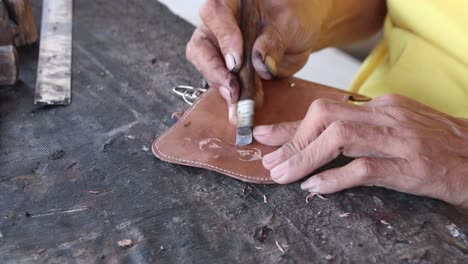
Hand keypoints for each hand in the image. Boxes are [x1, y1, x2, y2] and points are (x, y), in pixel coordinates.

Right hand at [186, 0, 384, 122]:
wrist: (297, 36)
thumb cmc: (292, 19)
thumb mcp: (289, 25)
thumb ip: (273, 41)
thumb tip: (260, 62)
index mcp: (231, 4)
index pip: (215, 14)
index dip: (223, 38)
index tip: (236, 62)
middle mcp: (218, 27)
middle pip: (201, 48)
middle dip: (216, 72)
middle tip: (234, 90)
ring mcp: (219, 51)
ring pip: (209, 71)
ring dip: (225, 89)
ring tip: (244, 104)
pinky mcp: (226, 72)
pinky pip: (222, 86)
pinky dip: (233, 99)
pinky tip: (244, 108)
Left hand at [253, 94, 467, 206]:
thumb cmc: (437, 144)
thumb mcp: (396, 127)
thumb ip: (363, 129)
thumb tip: (322, 140)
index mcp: (381, 107)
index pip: (326, 109)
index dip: (291, 124)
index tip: (265, 135)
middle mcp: (386, 117)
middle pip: (326, 119)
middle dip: (292, 140)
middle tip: (270, 162)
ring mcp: (398, 140)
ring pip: (339, 139)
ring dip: (304, 157)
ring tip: (283, 175)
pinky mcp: (409, 167)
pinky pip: (364, 168)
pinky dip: (335, 178)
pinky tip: (315, 187)